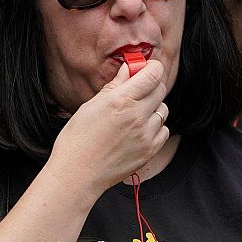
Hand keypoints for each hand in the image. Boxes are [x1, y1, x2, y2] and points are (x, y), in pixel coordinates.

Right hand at [49, 59, 170, 195]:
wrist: (78, 174)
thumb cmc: (78, 139)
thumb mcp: (92, 105)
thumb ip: (115, 84)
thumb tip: (129, 68)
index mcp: (121, 101)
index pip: (153, 74)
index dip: (151, 68)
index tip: (145, 70)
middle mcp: (137, 116)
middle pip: (161, 89)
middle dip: (150, 86)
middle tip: (136, 91)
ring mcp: (146, 135)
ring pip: (163, 109)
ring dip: (152, 108)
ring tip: (134, 115)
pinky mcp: (150, 151)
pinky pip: (163, 130)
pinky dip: (154, 127)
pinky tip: (138, 130)